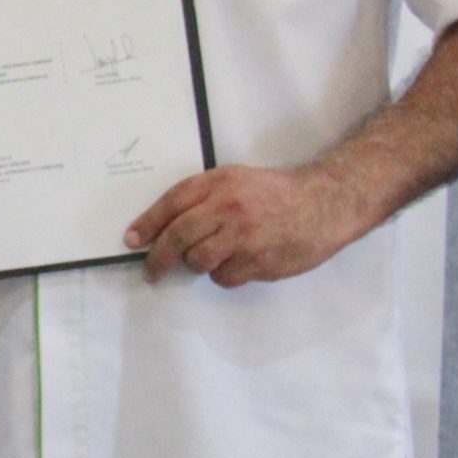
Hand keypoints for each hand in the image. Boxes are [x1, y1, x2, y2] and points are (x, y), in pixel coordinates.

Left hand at [123, 164, 372, 287]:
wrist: (325, 203)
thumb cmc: (276, 192)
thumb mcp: (237, 180)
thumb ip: (203, 197)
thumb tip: (163, 225)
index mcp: (221, 184)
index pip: (173, 203)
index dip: (148, 223)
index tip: (132, 239)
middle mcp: (230, 208)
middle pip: (179, 237)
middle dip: (158, 257)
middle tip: (151, 270)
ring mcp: (245, 237)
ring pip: (199, 261)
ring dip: (197, 264)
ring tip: (212, 256)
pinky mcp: (260, 262)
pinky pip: (225, 277)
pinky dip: (225, 274)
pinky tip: (239, 262)